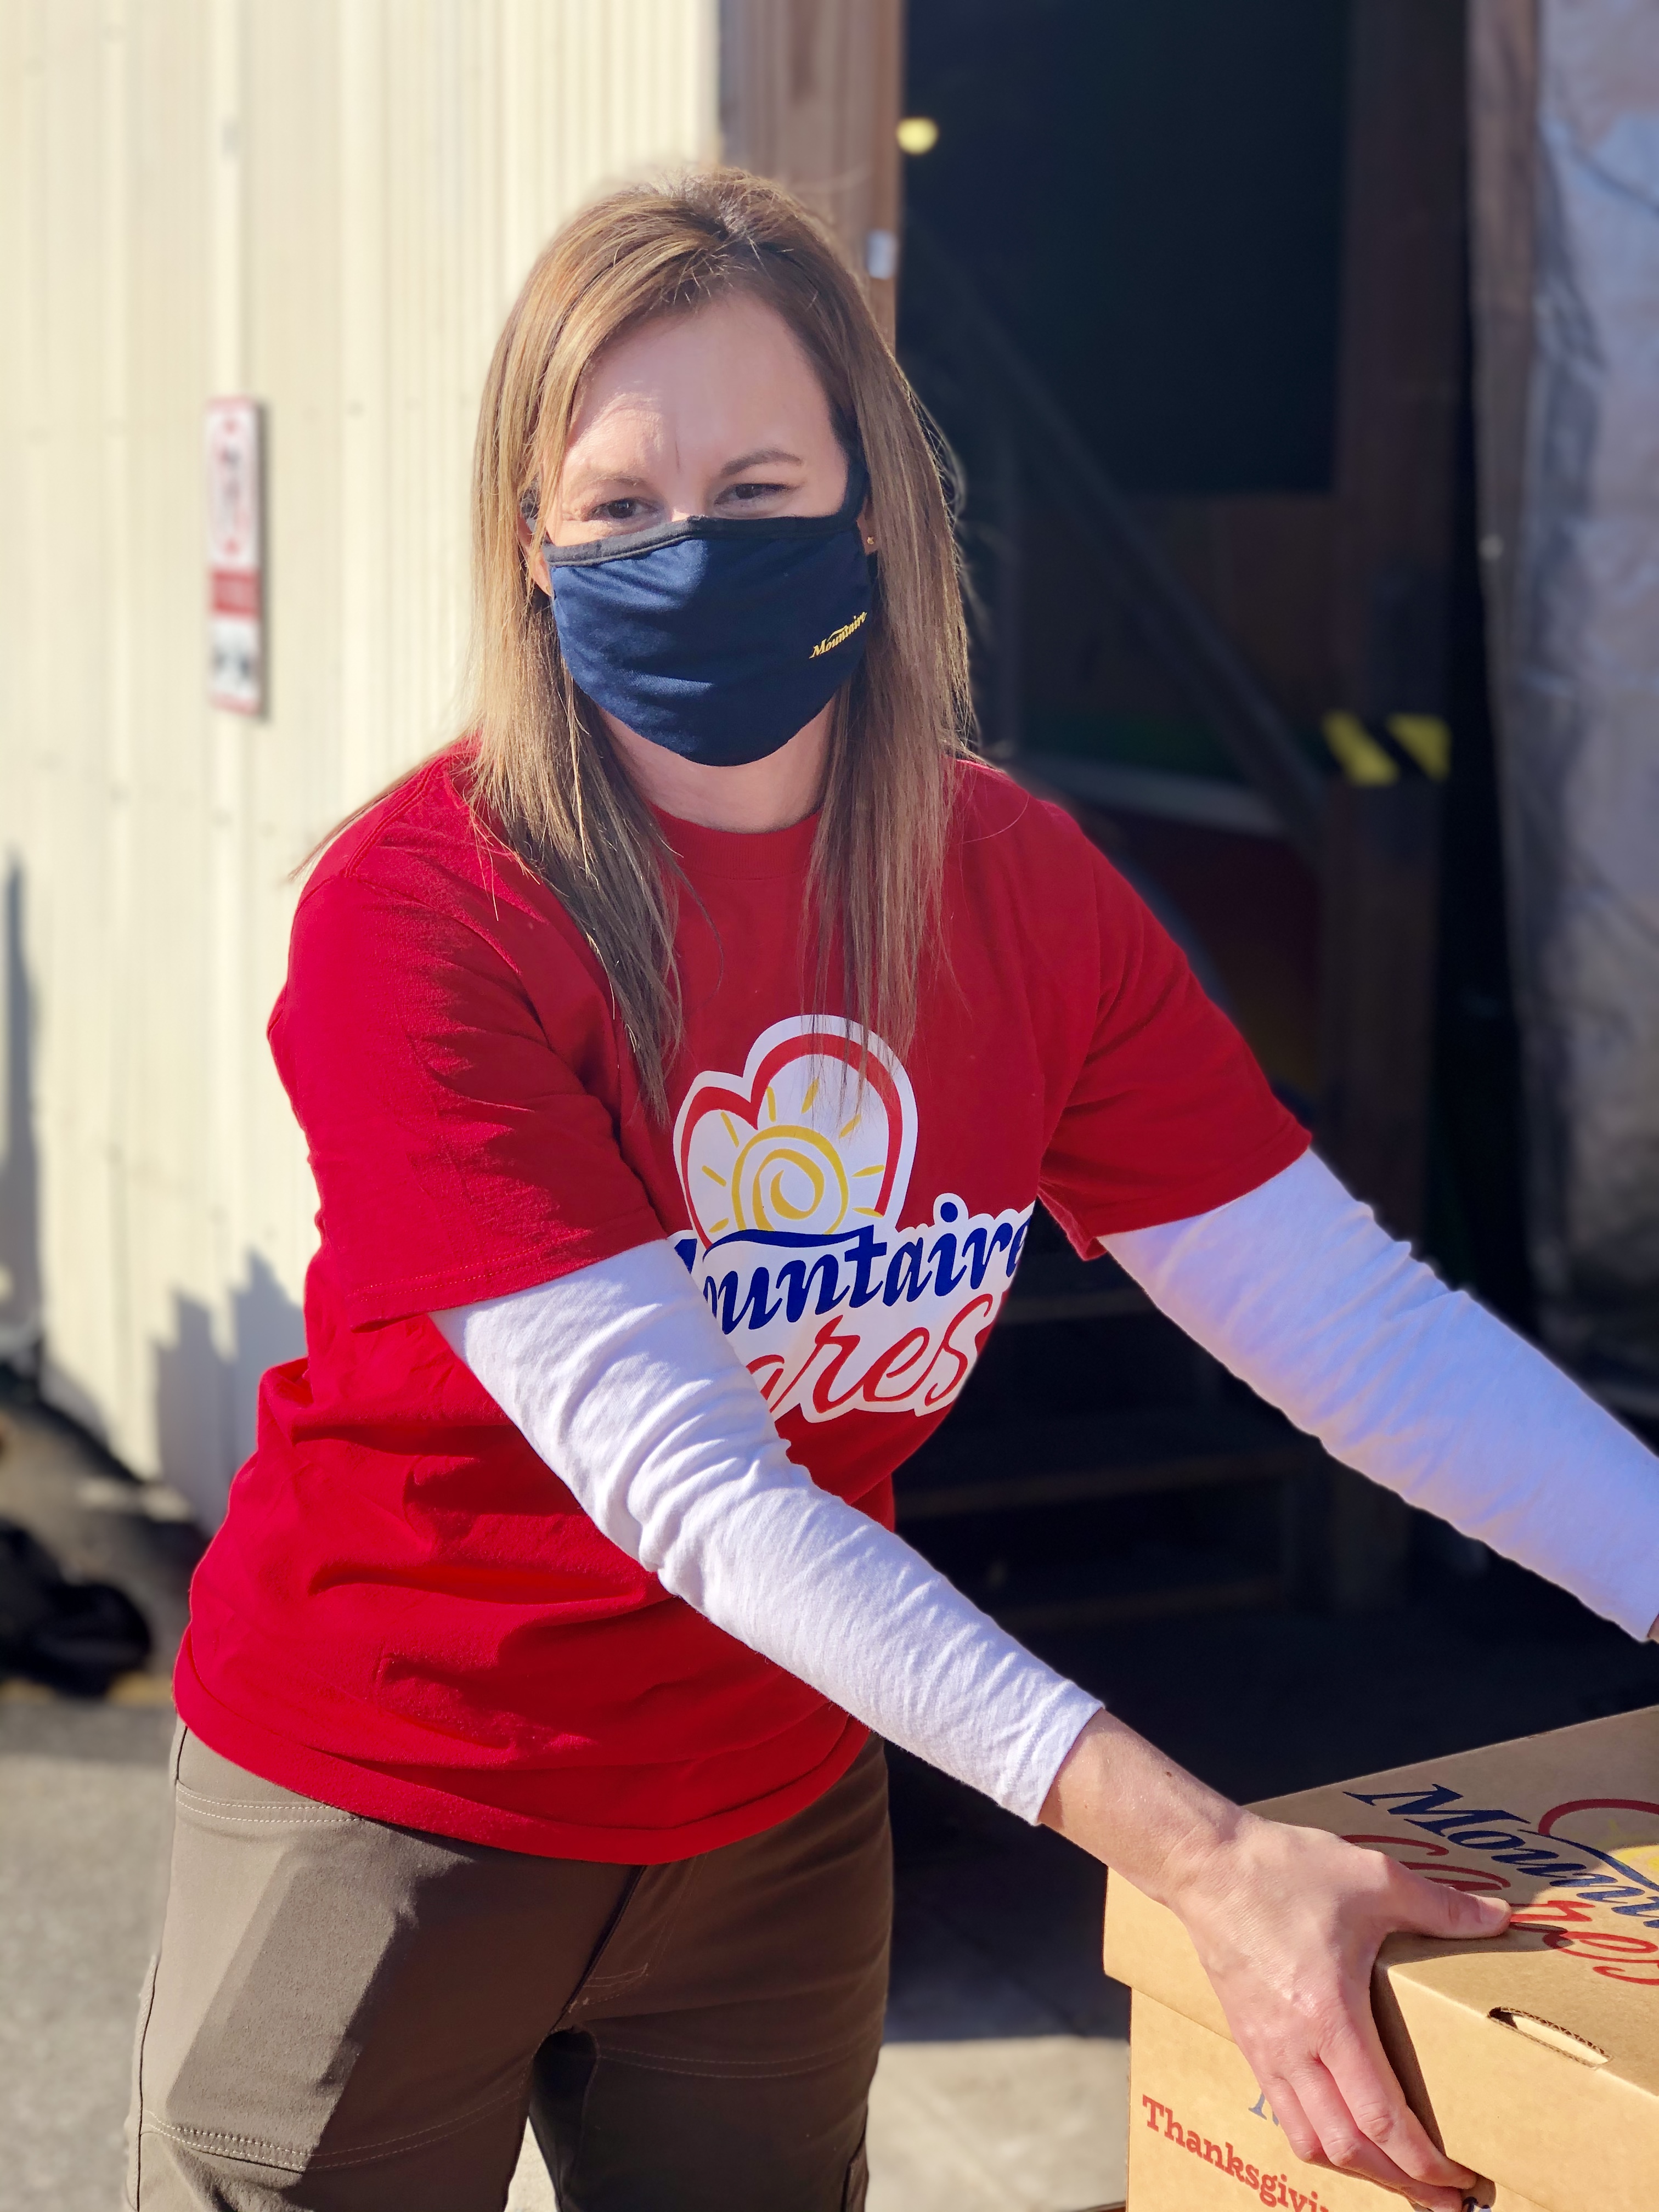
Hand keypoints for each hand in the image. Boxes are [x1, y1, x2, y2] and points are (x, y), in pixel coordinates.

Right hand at [1042, 1711, 1506, 2211]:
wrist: (1205, 1863)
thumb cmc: (1284, 1869)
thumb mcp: (1372, 1877)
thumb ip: (1438, 1904)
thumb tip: (1500, 1917)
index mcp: (1330, 2016)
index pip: (1379, 2120)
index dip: (1423, 2161)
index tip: (1461, 2176)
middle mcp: (1294, 2046)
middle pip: (1348, 2148)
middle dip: (1401, 2182)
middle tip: (1445, 2195)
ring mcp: (1266, 2048)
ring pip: (1312, 2140)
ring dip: (1359, 2169)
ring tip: (1399, 2174)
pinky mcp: (1248, 2039)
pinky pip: (1285, 2112)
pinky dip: (1321, 2138)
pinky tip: (1344, 2129)